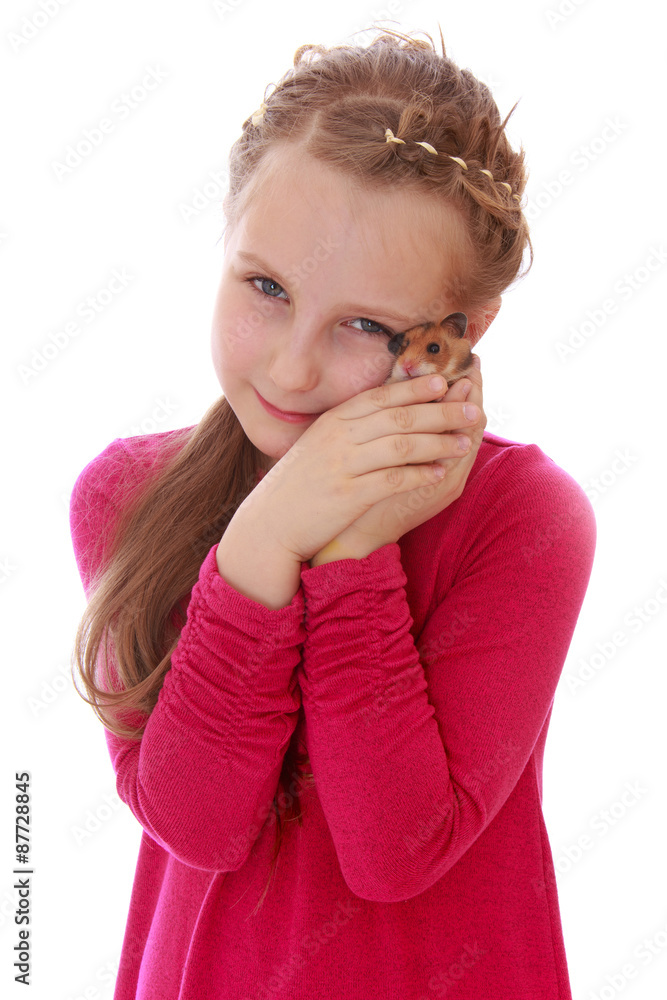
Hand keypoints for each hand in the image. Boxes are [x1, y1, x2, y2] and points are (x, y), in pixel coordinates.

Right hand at [310, 358, 485, 558]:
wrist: (270, 522)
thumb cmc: (300, 483)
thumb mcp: (320, 444)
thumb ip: (349, 426)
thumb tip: (385, 411)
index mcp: (334, 420)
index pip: (382, 396)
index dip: (416, 387)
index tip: (446, 380)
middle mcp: (339, 437)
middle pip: (400, 416)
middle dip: (441, 411)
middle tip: (472, 408)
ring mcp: (343, 465)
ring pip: (402, 445)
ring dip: (438, 442)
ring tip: (465, 442)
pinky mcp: (349, 495)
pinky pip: (394, 479)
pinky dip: (421, 474)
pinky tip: (440, 473)